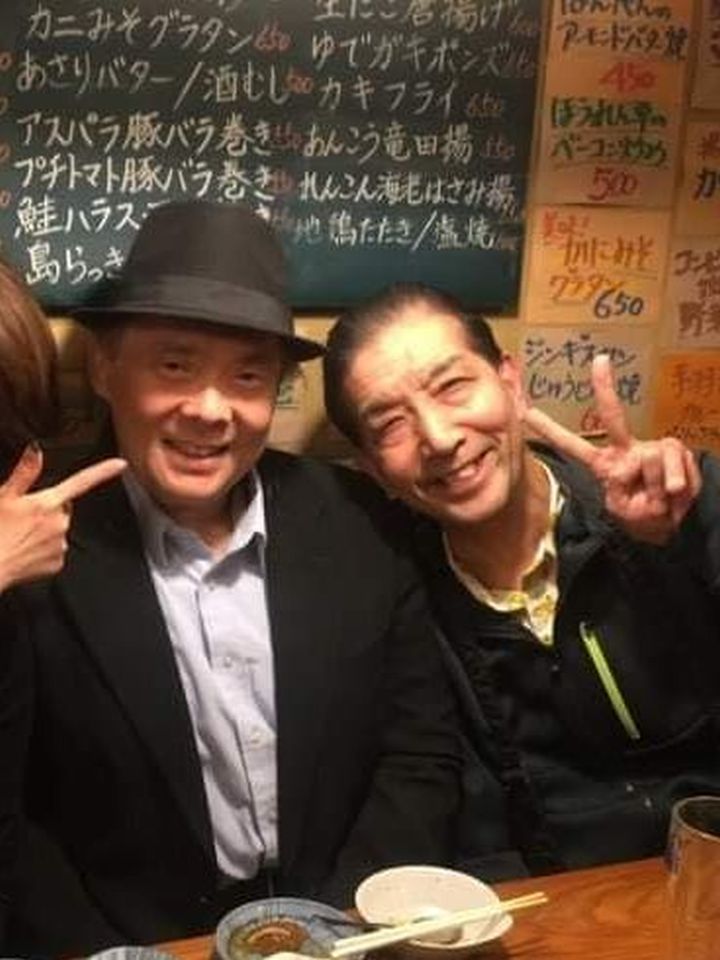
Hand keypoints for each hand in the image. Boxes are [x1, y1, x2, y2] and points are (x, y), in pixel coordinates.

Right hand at [0, 446, 125, 591]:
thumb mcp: (4, 496)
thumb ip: (25, 472)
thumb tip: (35, 449)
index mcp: (47, 503)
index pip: (81, 482)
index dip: (103, 471)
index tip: (120, 464)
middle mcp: (59, 523)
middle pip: (63, 508)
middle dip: (49, 510)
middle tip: (25, 518)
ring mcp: (60, 544)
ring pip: (58, 531)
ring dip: (44, 531)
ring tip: (21, 536)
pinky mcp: (57, 563)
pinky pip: (54, 552)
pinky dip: (43, 551)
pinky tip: (26, 550)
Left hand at [523, 354, 700, 544]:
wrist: (674, 520)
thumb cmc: (643, 513)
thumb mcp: (625, 511)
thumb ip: (627, 493)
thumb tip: (645, 463)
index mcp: (603, 466)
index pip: (572, 446)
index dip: (550, 430)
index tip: (528, 411)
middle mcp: (623, 450)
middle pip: (612, 416)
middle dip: (605, 387)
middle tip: (600, 360)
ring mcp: (646, 448)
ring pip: (649, 459)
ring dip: (658, 488)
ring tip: (661, 498)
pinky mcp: (670, 448)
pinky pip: (671, 465)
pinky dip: (677, 484)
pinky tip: (675, 491)